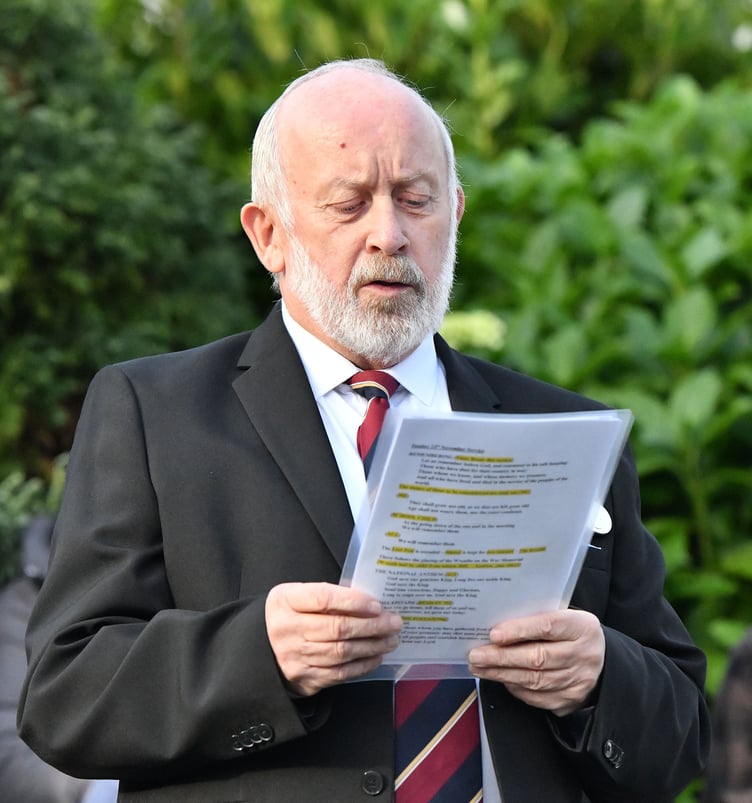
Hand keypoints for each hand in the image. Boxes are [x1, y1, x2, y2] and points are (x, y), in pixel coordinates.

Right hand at [265, 582, 402, 695]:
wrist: (262, 647)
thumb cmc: (289, 615)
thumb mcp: (298, 596)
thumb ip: (327, 596)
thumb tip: (369, 604)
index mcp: (285, 601)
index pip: (323, 598)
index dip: (353, 601)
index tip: (377, 605)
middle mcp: (287, 629)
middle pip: (337, 628)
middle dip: (372, 626)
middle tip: (394, 622)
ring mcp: (295, 657)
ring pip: (342, 653)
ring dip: (372, 646)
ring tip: (391, 639)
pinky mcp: (304, 679)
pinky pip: (339, 674)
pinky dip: (362, 665)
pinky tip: (376, 656)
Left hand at [468, 609, 604, 716]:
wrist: (600, 660)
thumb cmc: (571, 633)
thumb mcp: (564, 617)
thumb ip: (537, 619)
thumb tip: (498, 627)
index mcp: (582, 627)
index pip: (548, 626)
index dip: (519, 630)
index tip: (494, 634)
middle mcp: (584, 655)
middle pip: (538, 658)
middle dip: (502, 657)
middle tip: (476, 655)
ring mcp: (579, 681)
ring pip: (535, 680)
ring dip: (502, 674)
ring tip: (480, 667)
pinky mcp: (570, 700)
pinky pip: (538, 697)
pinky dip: (516, 689)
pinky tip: (500, 679)